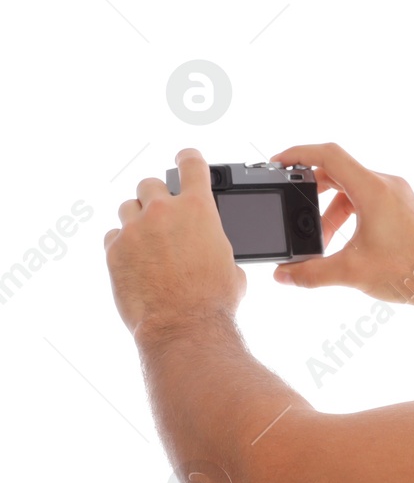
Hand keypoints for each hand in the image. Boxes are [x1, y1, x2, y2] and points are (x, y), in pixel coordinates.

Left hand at [105, 148, 245, 336]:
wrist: (184, 325)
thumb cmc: (213, 299)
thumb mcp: (229, 263)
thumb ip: (215, 243)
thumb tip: (210, 248)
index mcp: (199, 209)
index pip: (191, 165)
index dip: (188, 158)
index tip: (185, 158)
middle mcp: (164, 211)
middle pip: (151, 184)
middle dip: (157, 196)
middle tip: (163, 214)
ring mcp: (134, 229)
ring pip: (128, 207)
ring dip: (137, 218)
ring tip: (148, 240)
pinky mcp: (114, 250)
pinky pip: (113, 236)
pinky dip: (123, 243)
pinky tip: (135, 260)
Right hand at [269, 143, 413, 303]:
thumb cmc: (409, 272)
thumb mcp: (351, 273)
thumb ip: (310, 273)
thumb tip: (282, 276)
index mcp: (373, 189)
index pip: (328, 155)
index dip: (298, 154)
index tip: (278, 163)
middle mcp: (387, 184)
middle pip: (338, 172)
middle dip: (311, 193)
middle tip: (294, 211)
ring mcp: (398, 194)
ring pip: (352, 189)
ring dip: (331, 211)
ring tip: (322, 241)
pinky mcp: (404, 206)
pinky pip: (368, 199)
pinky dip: (350, 214)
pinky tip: (344, 241)